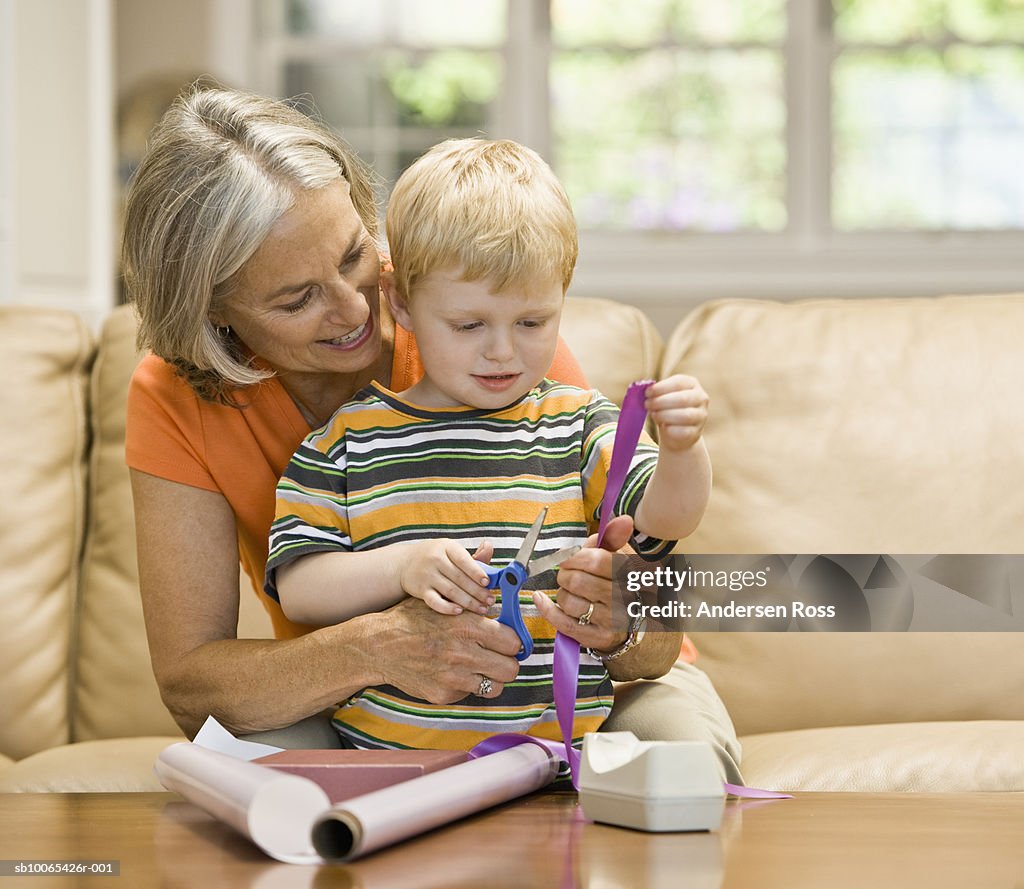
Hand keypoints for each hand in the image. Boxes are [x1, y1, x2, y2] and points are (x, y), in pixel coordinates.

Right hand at [376, 597, 521, 701]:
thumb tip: (499, 567)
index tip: (511, 642)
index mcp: (467, 625)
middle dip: (508, 663)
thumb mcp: (443, 600)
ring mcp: (453, 677)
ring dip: (491, 678)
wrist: (379, 645)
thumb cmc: (412, 620)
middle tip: (500, 658)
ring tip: (482, 668)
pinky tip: (457, 673)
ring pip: (496, 686)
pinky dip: (468, 686)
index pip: (513, 641)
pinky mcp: (443, 694)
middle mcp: (462, 652)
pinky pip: (471, 694)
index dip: (514, 642)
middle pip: (511, 668)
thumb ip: (474, 590)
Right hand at [399, 539, 495, 614]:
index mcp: (447, 547)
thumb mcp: (452, 551)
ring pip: (450, 591)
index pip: (463, 560)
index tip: (488, 583)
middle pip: (459, 578)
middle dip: (477, 591)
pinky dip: (447, 607)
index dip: (476, 572)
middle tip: (490, 600)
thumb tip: (489, 546)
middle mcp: (435, 559)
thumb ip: (473, 555)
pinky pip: (434, 601)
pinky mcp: (420, 590)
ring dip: (468, 602)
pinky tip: (459, 611)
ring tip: (482, 608)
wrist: (405, 563)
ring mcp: (427, 575)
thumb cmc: (436, 557)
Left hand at [531, 514, 633, 650]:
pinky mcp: (597, 638)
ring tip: (570, 591)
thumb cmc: (619, 583)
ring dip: (561, 593)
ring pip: (568, 601)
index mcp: (629, 574)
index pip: (595, 561)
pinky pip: (563, 623)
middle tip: (567, 574)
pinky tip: (541, 600)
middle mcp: (623, 599)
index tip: (565, 557)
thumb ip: (613, 538)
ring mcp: (611, 621)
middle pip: (577, 581)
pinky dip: (547, 609)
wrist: (631, 619)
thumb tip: (623, 520)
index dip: (573, 557)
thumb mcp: (619, 557)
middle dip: (564, 574)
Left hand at [645, 374, 708, 452]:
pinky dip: (670, 430)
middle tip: (647, 405)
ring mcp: (701, 416)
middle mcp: (701, 398)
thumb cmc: (668, 408)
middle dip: (661, 402)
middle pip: (682, 399)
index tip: (647, 393)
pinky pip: (683, 432)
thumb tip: (643, 391)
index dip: (661, 388)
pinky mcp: (697, 432)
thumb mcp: (664, 396)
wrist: (677, 432)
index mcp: (692, 384)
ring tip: (654, 415)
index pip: (678, 383)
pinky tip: (664, 427)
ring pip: (684, 416)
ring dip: (664, 415)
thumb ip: (656, 392)